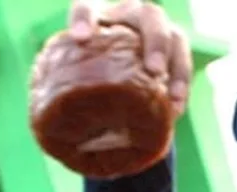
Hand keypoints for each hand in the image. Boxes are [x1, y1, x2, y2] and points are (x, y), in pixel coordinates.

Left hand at [69, 0, 192, 114]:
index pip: (86, 5)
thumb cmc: (87, 80)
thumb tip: (53, 133)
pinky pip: (183, 58)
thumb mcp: (75, 81)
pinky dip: (181, 83)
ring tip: (168, 91)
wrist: (115, 83)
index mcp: (96, 16)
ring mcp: (153, 29)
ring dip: (173, 62)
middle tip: (152, 70)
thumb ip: (68, 92)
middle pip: (145, 13)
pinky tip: (176, 108)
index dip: (84, 17)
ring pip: (171, 31)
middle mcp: (127, 15)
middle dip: (153, 40)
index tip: (80, 37)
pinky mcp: (172, 46)